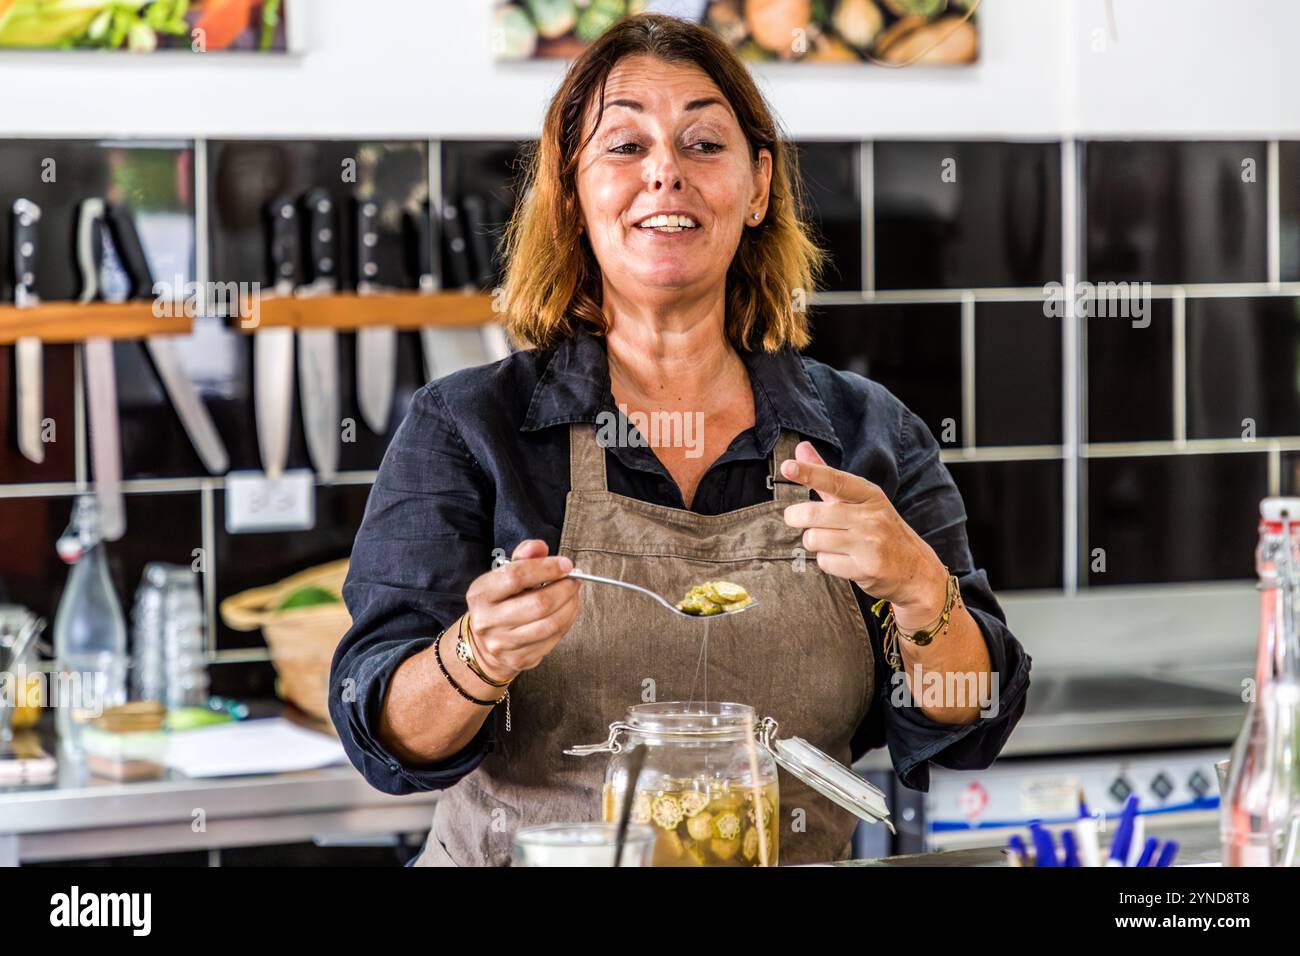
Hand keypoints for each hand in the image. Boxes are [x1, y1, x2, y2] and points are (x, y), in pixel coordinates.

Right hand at [463, 539, 581, 681]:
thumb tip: (540, 547)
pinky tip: (569, 611)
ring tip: (575, 594)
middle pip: (539, 603)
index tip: (567, 564)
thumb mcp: (504, 574)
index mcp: (481, 593)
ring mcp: (502, 644)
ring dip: (571, 606)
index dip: (546, 568)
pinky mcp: (518, 659)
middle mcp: (487, 621)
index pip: (516, 576)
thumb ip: (523, 556)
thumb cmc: (501, 600)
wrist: (484, 643)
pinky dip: (567, 622)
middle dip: (565, 589)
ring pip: (550, 624)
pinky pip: (553, 640)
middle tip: (576, 579)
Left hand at [780, 441, 946, 629]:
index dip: (810, 473)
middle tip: (796, 518)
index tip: (787, 467)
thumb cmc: (881, 530)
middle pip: (814, 514)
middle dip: (796, 517)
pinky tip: (843, 560)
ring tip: (831, 542)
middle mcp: (871, 517)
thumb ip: (828, 477)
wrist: (916, 570)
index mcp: (870, 495)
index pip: (836, 480)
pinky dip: (827, 562)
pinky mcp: (866, 568)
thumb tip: (801, 449)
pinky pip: (825, 562)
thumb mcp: (861, 500)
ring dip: (814, 542)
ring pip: (814, 539)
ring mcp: (870, 543)